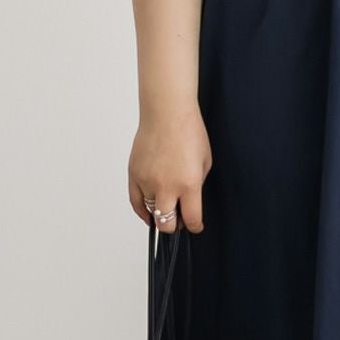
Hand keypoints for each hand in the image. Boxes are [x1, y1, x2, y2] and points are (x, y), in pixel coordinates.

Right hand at [128, 102, 211, 232]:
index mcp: (189, 183)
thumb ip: (197, 185)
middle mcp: (166, 186)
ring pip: (151, 213)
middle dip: (175, 226)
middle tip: (179, 220)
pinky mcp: (134, 175)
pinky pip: (136, 202)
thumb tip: (188, 201)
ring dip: (160, 214)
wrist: (167, 113)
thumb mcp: (205, 161)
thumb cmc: (189, 132)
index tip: (195, 226)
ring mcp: (147, 181)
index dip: (194, 226)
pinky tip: (149, 213)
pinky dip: (143, 211)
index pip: (191, 218)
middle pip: (167, 224)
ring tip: (167, 208)